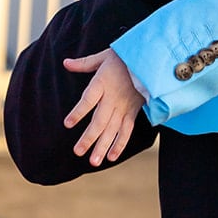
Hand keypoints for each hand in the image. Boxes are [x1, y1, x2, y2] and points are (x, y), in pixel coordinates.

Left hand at [63, 49, 144, 165]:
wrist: (151, 58)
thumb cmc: (125, 56)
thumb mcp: (104, 56)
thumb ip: (84, 63)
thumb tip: (65, 63)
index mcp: (103, 82)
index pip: (88, 99)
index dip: (79, 112)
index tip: (67, 124)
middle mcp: (113, 97)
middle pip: (100, 120)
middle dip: (89, 137)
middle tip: (78, 152)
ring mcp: (124, 106)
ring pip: (113, 129)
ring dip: (103, 146)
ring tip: (94, 161)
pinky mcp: (133, 111)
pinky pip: (126, 130)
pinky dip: (120, 144)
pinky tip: (111, 157)